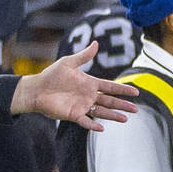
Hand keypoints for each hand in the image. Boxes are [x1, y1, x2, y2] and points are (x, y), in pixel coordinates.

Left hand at [10, 41, 137, 129]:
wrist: (35, 89)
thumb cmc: (51, 75)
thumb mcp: (68, 63)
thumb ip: (84, 56)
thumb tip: (96, 43)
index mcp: (89, 83)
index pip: (110, 87)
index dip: (122, 90)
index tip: (136, 92)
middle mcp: (88, 96)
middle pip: (109, 101)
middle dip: (122, 104)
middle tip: (136, 108)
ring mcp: (81, 106)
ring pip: (101, 112)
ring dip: (113, 115)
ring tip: (125, 118)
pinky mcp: (72, 114)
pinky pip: (85, 121)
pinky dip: (93, 125)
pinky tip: (102, 128)